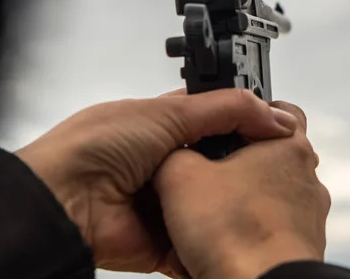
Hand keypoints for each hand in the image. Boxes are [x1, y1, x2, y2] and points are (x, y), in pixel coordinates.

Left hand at [15, 89, 297, 275]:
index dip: (248, 122)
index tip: (280, 128)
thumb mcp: (169, 113)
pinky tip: (248, 233)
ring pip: (216, 202)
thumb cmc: (98, 146)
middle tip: (284, 168)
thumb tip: (275, 116)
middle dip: (246, 165)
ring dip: (236, 203)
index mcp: (167, 124)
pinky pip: (201, 241)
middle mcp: (171, 161)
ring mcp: (169, 200)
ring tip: (275, 201)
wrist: (65, 202)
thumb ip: (226, 109)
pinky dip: (218, 240)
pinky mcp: (168, 238)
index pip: (220, 118)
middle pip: (221, 162)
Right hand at [154, 101, 330, 278]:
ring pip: (271, 192)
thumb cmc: (233, 233)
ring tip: (213, 212)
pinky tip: (225, 239)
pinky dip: (253, 228)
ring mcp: (308, 213)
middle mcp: (306, 177)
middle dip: (241, 161)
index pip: (281, 109)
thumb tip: (171, 153)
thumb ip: (174, 151)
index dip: (252, 113)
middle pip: (271, 154)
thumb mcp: (179, 177)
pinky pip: (273, 226)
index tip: (228, 125)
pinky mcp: (303, 245)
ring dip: (246, 197)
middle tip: (209, 172)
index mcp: (288, 146)